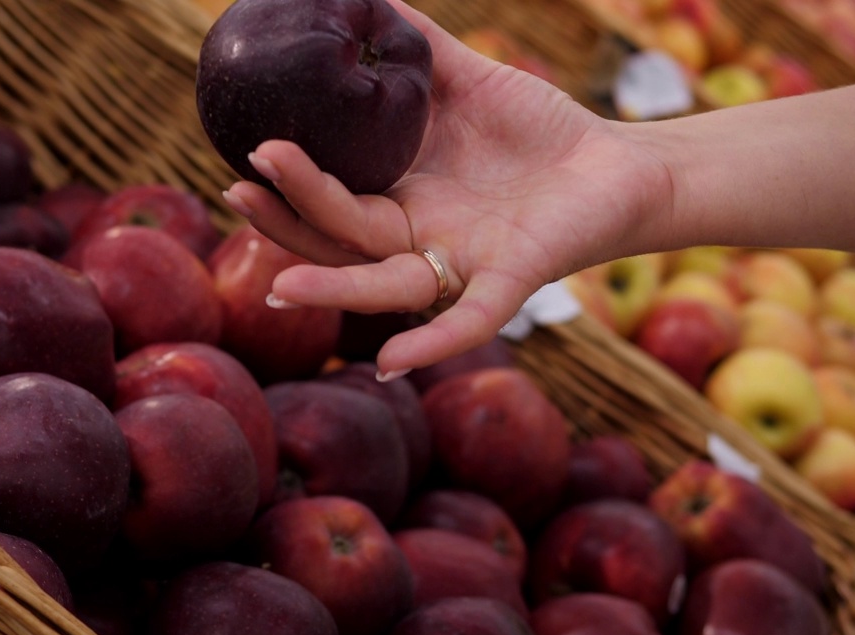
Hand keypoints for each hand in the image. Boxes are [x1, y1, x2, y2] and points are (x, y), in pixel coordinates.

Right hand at [222, 0, 671, 377]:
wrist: (615, 162)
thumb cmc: (537, 128)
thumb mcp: (466, 80)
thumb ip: (417, 49)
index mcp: (399, 195)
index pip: (326, 199)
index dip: (284, 186)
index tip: (240, 152)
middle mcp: (418, 237)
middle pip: (341, 240)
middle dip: (291, 222)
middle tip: (239, 189)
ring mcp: (460, 263)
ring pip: (386, 284)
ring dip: (334, 289)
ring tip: (282, 289)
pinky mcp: (511, 278)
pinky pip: (470, 319)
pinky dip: (433, 343)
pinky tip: (390, 365)